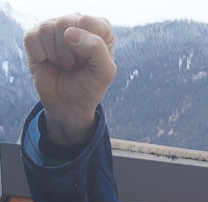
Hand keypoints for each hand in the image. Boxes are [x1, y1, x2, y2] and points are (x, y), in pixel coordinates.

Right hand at [23, 15, 116, 144]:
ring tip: (64, 65)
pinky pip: (33, 38)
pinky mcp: (34, 36)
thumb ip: (97, 49)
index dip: (88, 46)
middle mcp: (74, 21)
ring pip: (48, 29)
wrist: (68, 104)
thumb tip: (69, 33)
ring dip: (57, 56)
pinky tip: (49, 62)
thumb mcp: (105, 73)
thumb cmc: (88, 86)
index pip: (89, 22)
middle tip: (75, 66)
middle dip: (70, 53)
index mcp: (97, 28)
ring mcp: (52, 27)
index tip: (90, 62)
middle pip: (65, 23)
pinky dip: (41, 56)